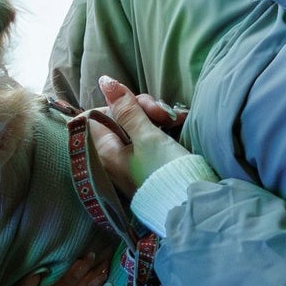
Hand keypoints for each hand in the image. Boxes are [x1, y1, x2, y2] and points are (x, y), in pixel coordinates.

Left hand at [85, 78, 187, 197]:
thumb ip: (126, 108)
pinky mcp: (149, 164)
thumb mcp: (147, 136)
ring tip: (178, 119)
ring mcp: (131, 161)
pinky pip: (150, 137)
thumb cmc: (164, 171)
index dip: (115, 104)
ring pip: (138, 124)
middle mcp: (113, 157)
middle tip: (163, 114)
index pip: (96, 115)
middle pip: (119, 118)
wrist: (190, 204)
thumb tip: (104, 81)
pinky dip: (164, 128)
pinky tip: (180, 123)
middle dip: (143, 108)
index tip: (136, 106)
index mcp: (104, 151)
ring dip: (158, 116)